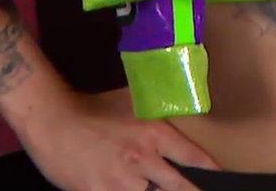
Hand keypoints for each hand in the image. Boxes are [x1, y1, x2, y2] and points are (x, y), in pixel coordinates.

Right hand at [19, 89, 217, 190]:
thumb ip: (155, 103)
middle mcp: (142, 160)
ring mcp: (120, 181)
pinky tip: (124, 190)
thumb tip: (178, 95)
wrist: (53, 121)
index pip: (192, 156)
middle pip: (179, 187)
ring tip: (153, 187)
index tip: (222, 175)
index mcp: (154, 134)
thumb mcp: (131, 99)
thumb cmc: (93, 108)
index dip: (210, 169)